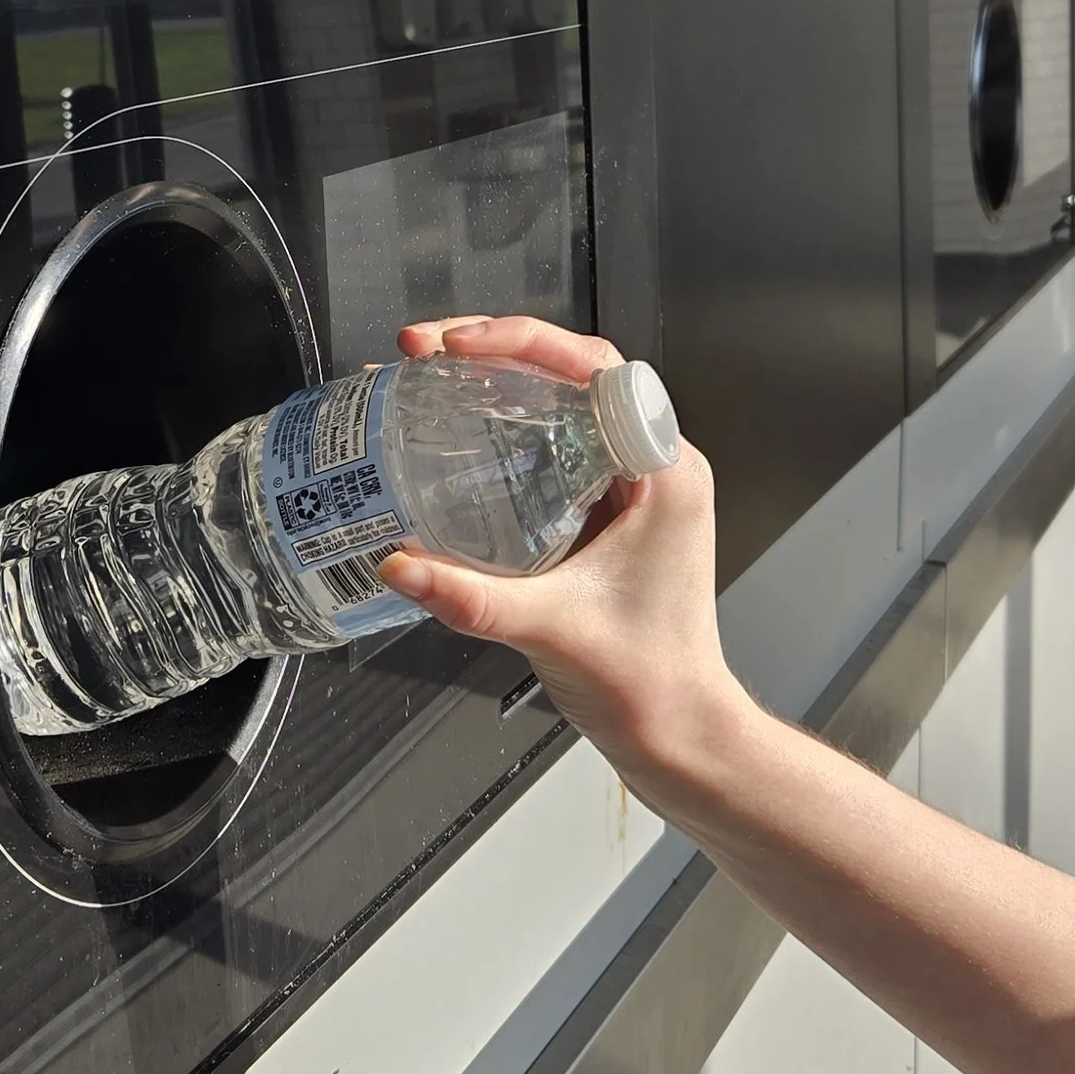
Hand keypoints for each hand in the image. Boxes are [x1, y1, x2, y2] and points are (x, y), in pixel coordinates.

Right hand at [381, 315, 751, 814]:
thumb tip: (399, 565)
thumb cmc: (648, 681)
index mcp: (665, 474)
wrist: (675, 730)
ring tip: (433, 368)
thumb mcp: (551, 630)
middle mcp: (655, 467)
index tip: (464, 346)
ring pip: (567, 400)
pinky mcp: (608, 510)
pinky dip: (509, 421)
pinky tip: (459, 425)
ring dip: (502, 377)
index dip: (525, 343)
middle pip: (577, 370)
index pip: (598, 370)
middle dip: (499, 347)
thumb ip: (472, 598)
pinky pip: (558, 440)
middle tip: (427, 348)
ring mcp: (633, 486)